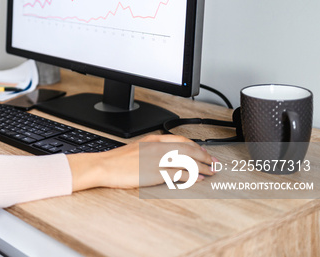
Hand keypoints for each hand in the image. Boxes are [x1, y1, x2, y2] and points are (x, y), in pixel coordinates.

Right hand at [68, 134, 214, 189]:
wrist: (104, 166)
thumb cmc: (116, 161)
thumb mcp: (136, 150)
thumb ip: (151, 151)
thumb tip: (165, 158)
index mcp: (153, 140)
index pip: (181, 140)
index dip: (197, 147)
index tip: (205, 152)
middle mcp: (158, 147)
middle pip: (189, 149)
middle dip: (205, 156)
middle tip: (215, 162)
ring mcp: (158, 160)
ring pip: (188, 161)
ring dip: (203, 166)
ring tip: (212, 171)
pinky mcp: (157, 173)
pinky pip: (180, 174)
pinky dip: (193, 176)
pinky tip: (199, 179)